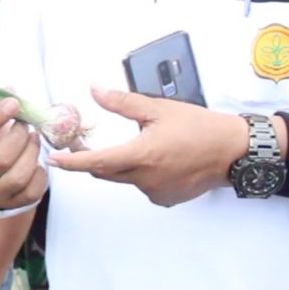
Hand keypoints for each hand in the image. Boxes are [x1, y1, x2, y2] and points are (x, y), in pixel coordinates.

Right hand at [0, 97, 45, 209]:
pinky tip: (36, 162)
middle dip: (19, 136)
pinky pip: (33, 191)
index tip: (13, 102)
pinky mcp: (13, 204)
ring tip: (33, 138)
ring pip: (19, 176)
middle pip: (2, 158)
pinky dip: (40, 173)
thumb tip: (11, 89)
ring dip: (32, 152)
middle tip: (25, 124)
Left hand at [47, 87, 246, 206]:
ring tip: (136, 144)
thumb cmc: (200, 127)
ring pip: (125, 178)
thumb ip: (123, 102)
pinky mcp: (167, 198)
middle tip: (81, 145)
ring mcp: (156, 192)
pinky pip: (143, 186)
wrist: (234, 151)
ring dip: (120, 164)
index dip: (72, 162)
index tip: (55, 160)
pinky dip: (140, 173)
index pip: (97, 163)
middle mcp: (146, 179)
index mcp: (141, 156)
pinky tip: (156, 158)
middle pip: (106, 172)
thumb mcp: (158, 108)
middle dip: (91, 160)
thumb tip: (96, 90)